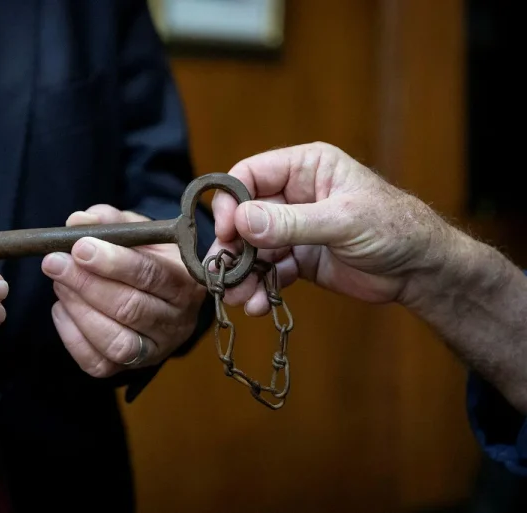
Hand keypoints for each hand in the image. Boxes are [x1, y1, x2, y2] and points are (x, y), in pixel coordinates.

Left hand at [41, 205, 205, 377]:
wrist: (160, 291)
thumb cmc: (147, 256)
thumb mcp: (137, 231)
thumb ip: (110, 221)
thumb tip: (78, 221)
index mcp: (186, 282)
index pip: (152, 275)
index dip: (113, 262)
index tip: (79, 247)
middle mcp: (177, 320)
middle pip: (132, 309)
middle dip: (87, 284)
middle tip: (55, 262)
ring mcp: (156, 349)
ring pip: (117, 342)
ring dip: (80, 311)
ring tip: (60, 284)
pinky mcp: (132, 367)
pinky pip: (98, 362)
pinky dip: (72, 336)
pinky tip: (62, 308)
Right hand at [209, 142, 454, 313]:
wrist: (420, 271)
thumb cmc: (395, 228)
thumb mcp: (343, 221)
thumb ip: (291, 222)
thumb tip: (242, 220)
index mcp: (305, 168)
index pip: (250, 175)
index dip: (231, 201)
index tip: (225, 232)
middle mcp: (293, 195)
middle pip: (243, 216)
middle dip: (231, 246)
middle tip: (221, 273)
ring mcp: (293, 228)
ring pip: (251, 248)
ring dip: (242, 273)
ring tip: (239, 297)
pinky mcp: (298, 258)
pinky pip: (268, 271)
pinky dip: (259, 287)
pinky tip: (257, 303)